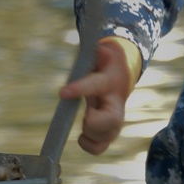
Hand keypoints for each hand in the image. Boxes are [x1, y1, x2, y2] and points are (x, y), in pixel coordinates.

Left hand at [59, 37, 130, 154]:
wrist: (121, 74)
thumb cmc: (103, 61)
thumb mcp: (98, 50)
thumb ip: (91, 49)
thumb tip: (84, 37)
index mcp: (109, 79)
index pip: (95, 85)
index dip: (80, 89)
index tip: (62, 92)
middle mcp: (116, 101)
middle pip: (112, 120)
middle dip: (95, 124)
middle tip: (86, 118)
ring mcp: (116, 117)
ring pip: (109, 135)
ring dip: (93, 136)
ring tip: (83, 130)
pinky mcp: (111, 129)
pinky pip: (103, 145)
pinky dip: (92, 146)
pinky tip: (83, 138)